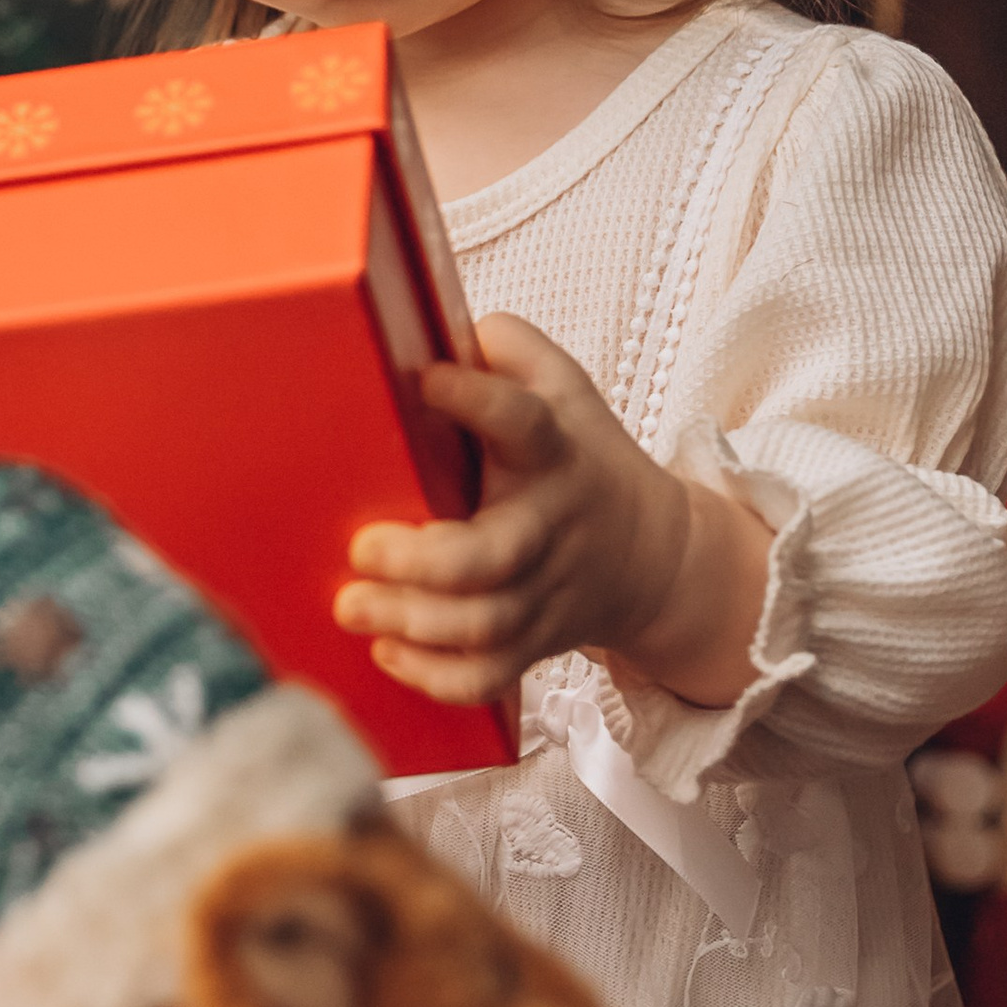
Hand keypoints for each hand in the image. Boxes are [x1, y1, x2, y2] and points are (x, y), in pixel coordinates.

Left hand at [333, 316, 770, 710]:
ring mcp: (541, 592)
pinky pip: (486, 677)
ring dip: (410, 622)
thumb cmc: (580, 459)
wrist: (654, 556)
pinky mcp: (531, 643)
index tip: (429, 381)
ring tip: (352, 604)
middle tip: (362, 546)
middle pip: (494, 556)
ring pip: (482, 625)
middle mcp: (547, 526)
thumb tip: (448, 329)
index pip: (524, 421)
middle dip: (420, 561)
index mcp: (552, 453)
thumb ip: (508, 346)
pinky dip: (435, 677)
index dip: (477, 399)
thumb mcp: (563, 387)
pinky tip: (388, 652)